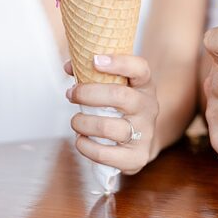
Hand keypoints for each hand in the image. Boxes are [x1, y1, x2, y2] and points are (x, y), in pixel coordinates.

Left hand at [64, 54, 158, 174]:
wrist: (140, 141)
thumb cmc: (120, 107)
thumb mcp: (114, 86)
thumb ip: (91, 73)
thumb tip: (68, 66)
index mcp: (144, 85)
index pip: (140, 68)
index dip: (118, 62)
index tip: (95, 60)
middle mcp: (149, 107)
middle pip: (119, 96)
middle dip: (87, 94)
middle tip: (71, 94)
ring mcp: (145, 133)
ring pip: (108, 127)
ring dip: (82, 123)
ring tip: (75, 121)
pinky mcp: (137, 157)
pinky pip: (104, 154)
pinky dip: (85, 146)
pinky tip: (81, 140)